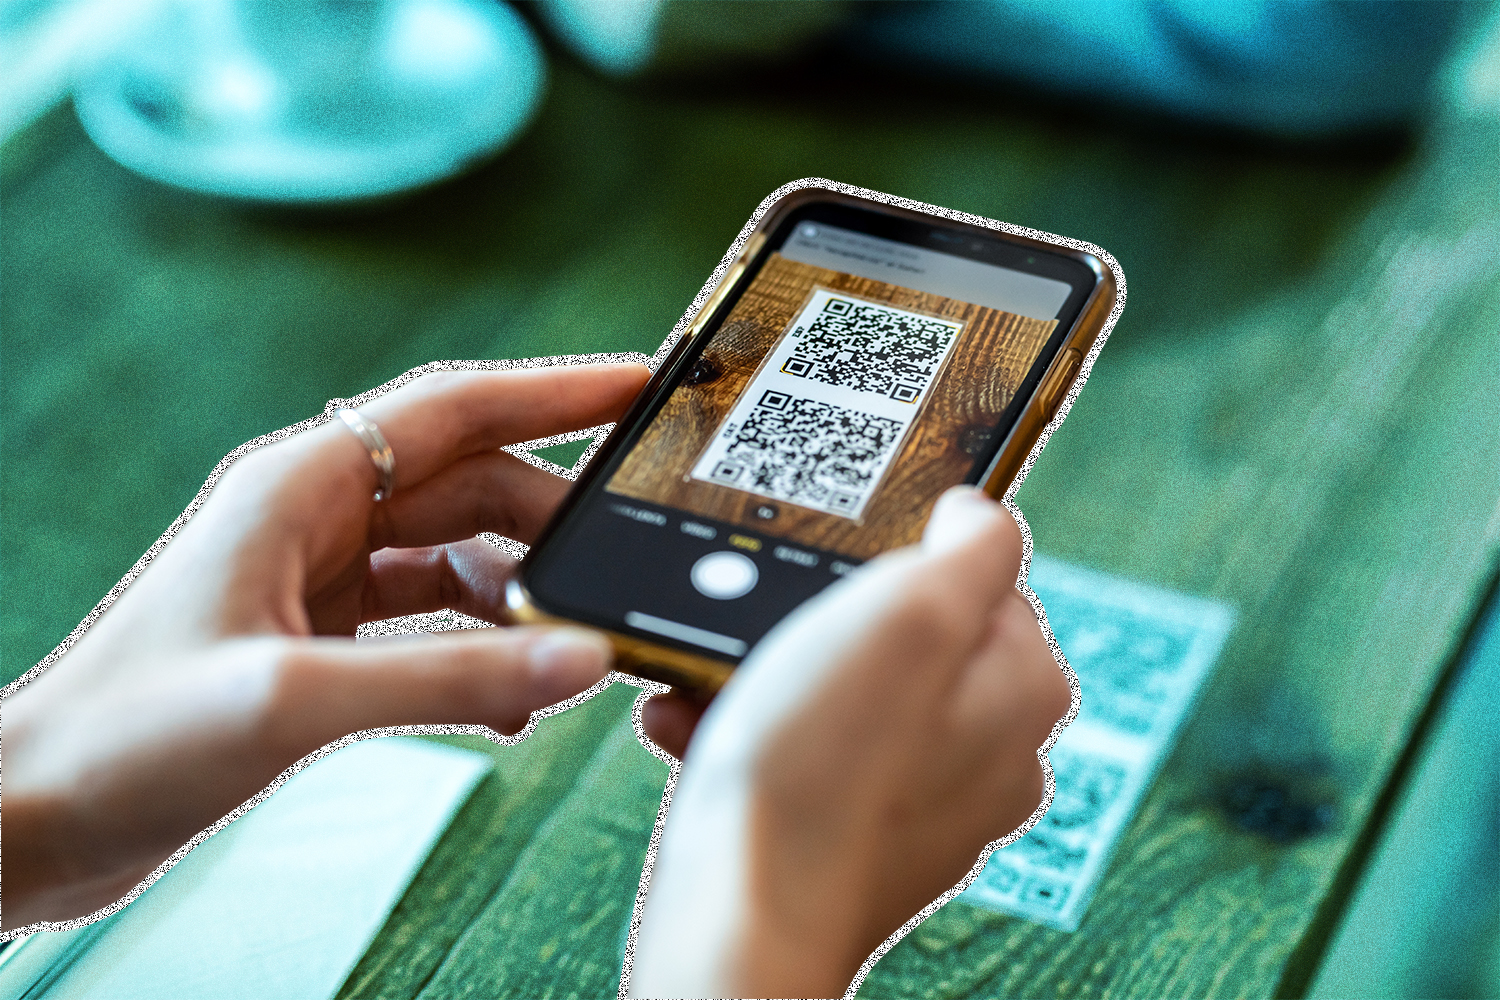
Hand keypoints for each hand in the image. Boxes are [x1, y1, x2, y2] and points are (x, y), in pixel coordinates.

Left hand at [1, 363, 650, 931]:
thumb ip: (451, 676)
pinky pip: (428, 618)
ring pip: (454, 552)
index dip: (554, 390)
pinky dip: (479, 646)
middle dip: (553, 516)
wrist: (34, 812)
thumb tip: (583, 659)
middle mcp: (314, 515)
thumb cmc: (128, 737)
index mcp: (300, 485)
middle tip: (631, 555)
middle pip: (468, 482)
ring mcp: (316, 576)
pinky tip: (513, 698)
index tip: (638, 387)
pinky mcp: (316, 637)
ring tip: (575, 639)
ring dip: (519, 591)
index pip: (456, 408)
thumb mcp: (297, 697)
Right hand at [631, 487, 1072, 998]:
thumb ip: (969, 546)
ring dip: (770, 674)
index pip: (982, 579)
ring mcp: (924, 803)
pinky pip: (806, 754)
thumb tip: (976, 513)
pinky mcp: (857, 837)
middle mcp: (990, 753)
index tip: (841, 576)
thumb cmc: (820, 768)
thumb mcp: (909, 612)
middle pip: (905, 637)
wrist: (741, 915)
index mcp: (1023, 691)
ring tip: (720, 684)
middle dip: (820, 621)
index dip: (902, 562)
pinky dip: (752, 733)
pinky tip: (706, 732)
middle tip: (767, 626)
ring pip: (843, 694)